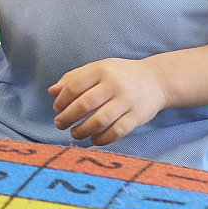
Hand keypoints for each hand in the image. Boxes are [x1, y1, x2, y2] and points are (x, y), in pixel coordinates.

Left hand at [50, 58, 165, 143]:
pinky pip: (117, 132)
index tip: (56, 109)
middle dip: (68, 117)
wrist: (156, 80)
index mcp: (101, 70)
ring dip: (83, 130)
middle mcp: (114, 84)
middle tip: (59, 124)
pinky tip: (94, 140)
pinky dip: (102, 139)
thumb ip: (74, 78)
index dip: (62, 100)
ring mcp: (127, 101)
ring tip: (74, 133)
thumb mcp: (97, 69)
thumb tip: (52, 91)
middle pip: (85, 104)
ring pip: (100, 121)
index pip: (74, 86)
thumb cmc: (120, 75)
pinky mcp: (138, 116)